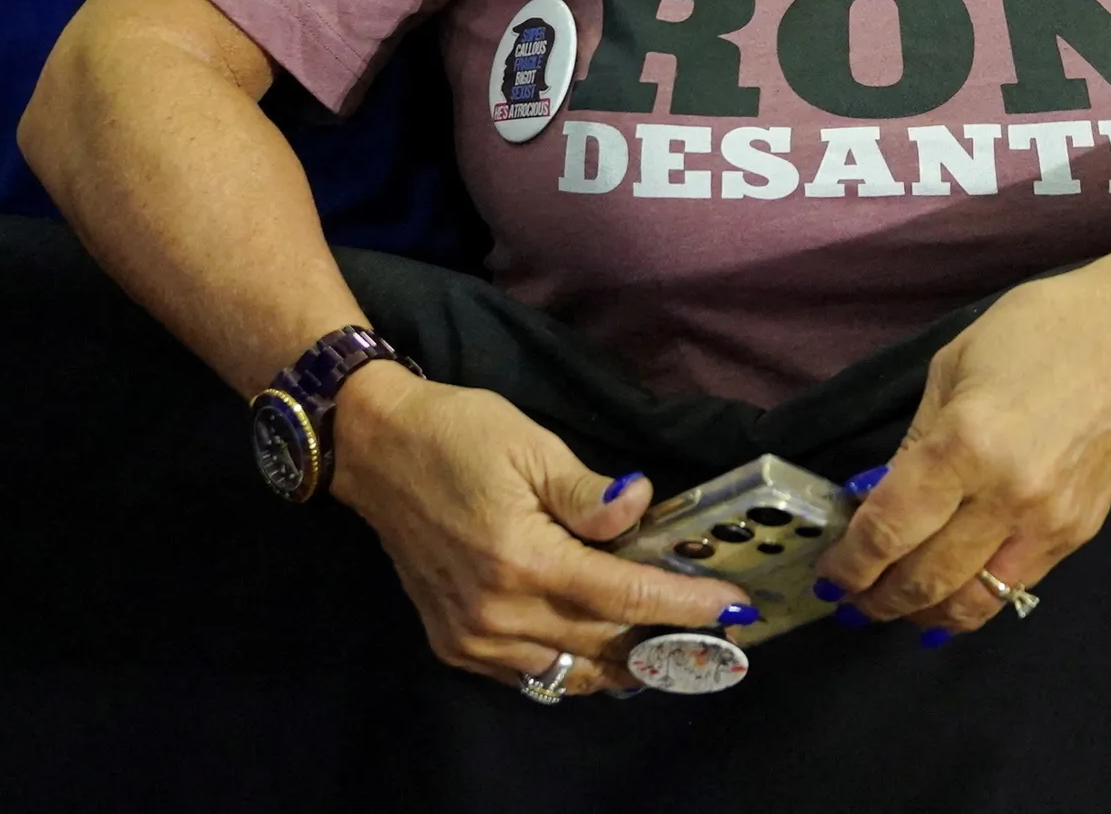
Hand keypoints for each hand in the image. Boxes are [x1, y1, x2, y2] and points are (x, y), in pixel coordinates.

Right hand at [326, 364, 746, 693]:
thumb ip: (587, 492)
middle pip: (604, 643)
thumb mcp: (529, 445)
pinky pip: (528, 675)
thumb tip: (641, 506)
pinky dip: (569, 666)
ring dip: (621, 662)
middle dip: (665, 638)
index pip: (625, 597)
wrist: (375, 450)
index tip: (736, 610)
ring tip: (666, 643)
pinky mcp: (453, 644)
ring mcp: (473, 637)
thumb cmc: (457, 433)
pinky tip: (598, 644)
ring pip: (569, 672)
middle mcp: (500, 613)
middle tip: (711, 627)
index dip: (686, 605)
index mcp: (525, 560)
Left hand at [816, 264, 1110, 640]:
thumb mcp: (954, 365)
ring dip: (923, 614)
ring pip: (972, 601)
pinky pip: (1014, 586)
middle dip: (878, 599)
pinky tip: (951, 596)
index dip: (851, 563)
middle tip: (851, 601)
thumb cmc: (1039, 329)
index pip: (890, 529)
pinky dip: (974, 601)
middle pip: (925, 577)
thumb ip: (915, 440)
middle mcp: (1005, 496)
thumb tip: (879, 499)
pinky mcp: (1078, 535)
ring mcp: (1047, 523)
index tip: (829, 576)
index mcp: (964, 444)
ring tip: (895, 609)